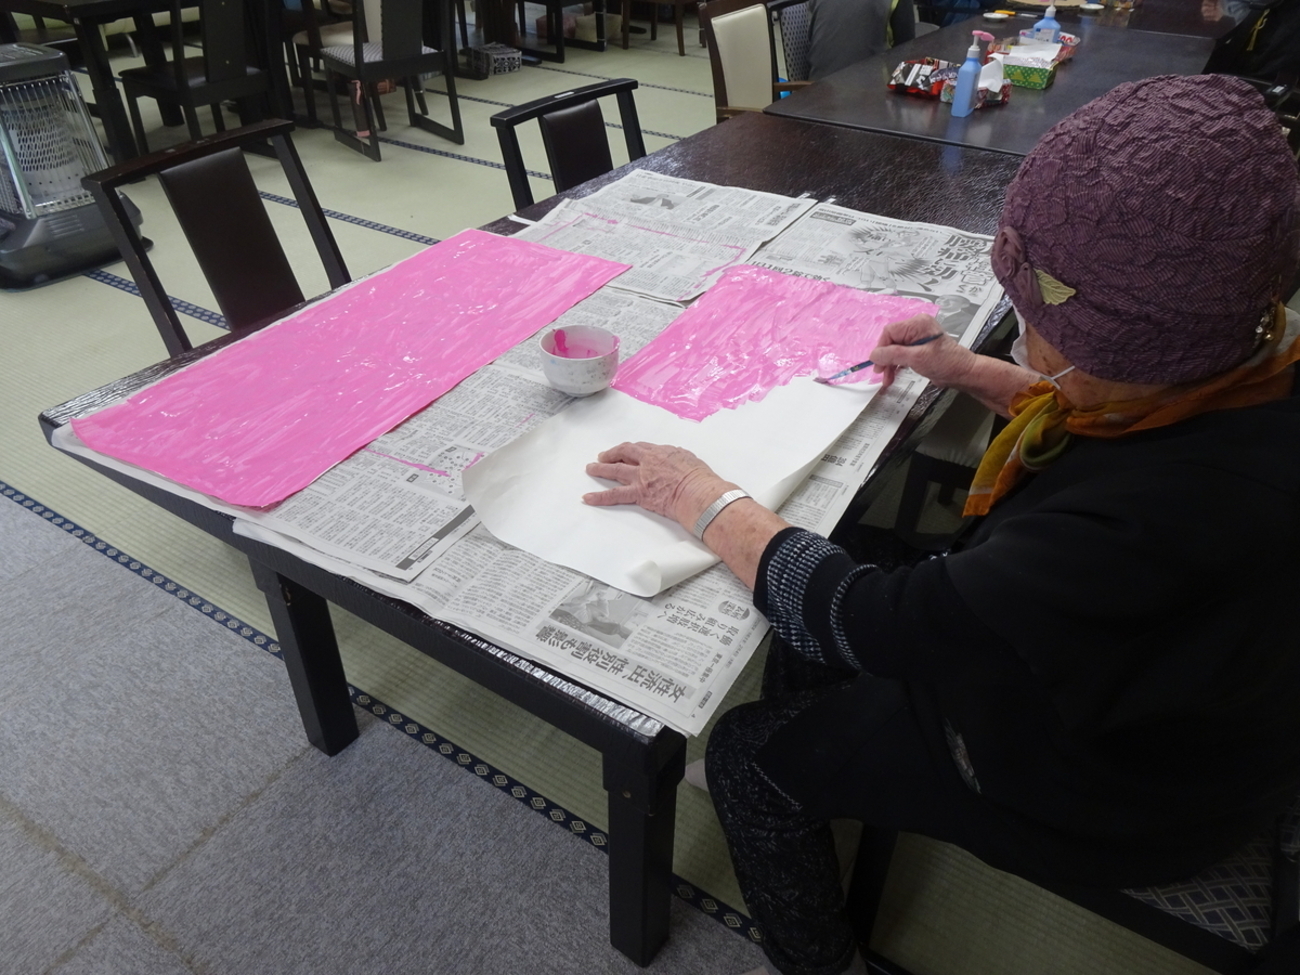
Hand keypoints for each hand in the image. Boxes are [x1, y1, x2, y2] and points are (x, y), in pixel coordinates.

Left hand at [584, 442, 733, 529]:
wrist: (698, 492)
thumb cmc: (701, 479)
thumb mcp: (690, 460)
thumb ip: (679, 459)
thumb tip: (678, 461)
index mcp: (662, 452)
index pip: (642, 448)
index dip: (631, 450)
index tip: (627, 451)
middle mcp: (648, 461)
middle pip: (625, 453)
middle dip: (612, 454)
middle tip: (603, 456)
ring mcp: (641, 477)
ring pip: (616, 470)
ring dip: (601, 469)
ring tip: (590, 468)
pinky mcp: (638, 493)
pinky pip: (615, 495)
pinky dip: (600, 497)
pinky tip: (588, 498)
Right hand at [868, 314, 976, 388]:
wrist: (963, 373)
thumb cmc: (944, 363)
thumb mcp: (916, 358)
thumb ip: (893, 355)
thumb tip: (873, 355)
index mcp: (917, 323)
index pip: (890, 332)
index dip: (881, 348)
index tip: (878, 365)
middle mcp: (916, 327)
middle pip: (891, 341)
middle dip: (885, 359)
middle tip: (881, 374)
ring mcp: (918, 338)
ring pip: (895, 349)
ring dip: (890, 364)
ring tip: (888, 379)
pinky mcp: (919, 348)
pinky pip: (902, 353)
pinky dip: (897, 364)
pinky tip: (894, 374)